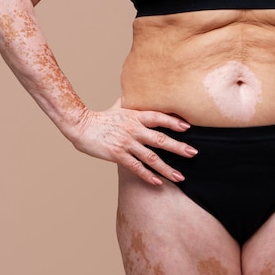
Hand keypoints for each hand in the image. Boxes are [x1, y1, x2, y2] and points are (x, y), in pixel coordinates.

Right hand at [69, 101, 197, 184]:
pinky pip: (136, 167)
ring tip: (180, 176)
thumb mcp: (118, 106)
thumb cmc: (101, 118)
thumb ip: (131, 102)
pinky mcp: (118, 155)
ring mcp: (126, 143)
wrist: (80, 126)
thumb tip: (138, 92)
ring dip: (167, 168)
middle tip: (194, 153)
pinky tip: (159, 182)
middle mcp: (133, 129)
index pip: (159, 117)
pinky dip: (148, 175)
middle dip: (179, 147)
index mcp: (135, 116)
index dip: (174, 122)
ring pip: (151, 157)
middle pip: (160, 139)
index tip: (187, 127)